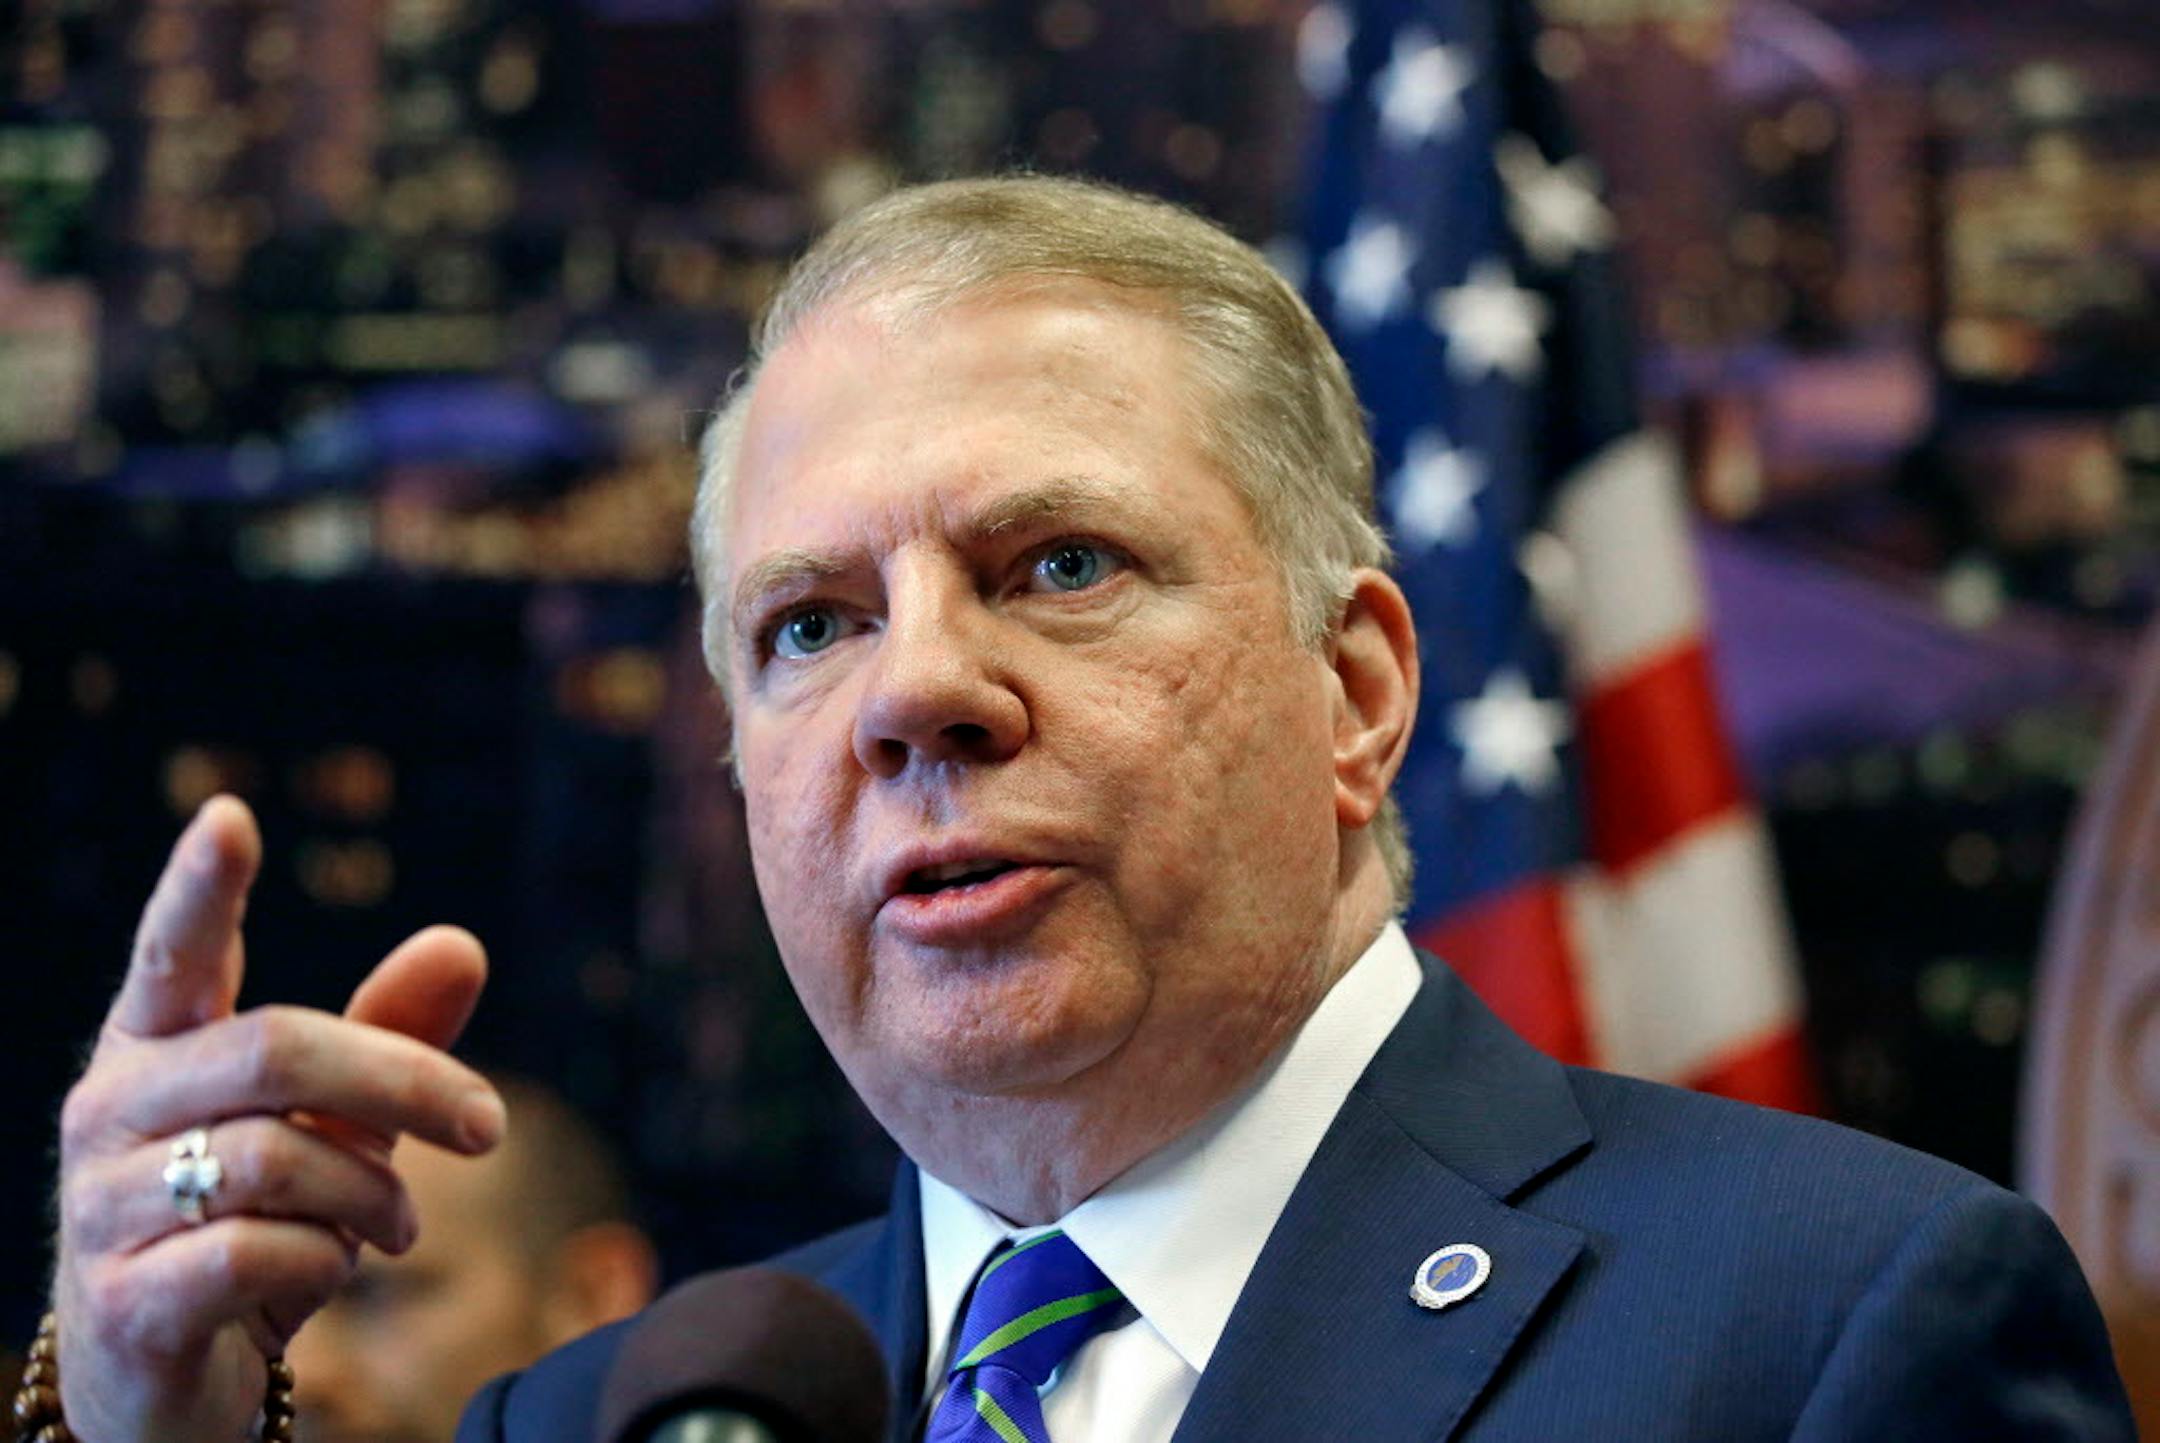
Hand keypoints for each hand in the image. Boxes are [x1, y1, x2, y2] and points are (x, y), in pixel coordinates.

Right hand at [50, 796, 505, 1441]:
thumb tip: (462, 943)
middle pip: (277, 1050)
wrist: (167, 1385)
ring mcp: (102, 1207)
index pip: (173, 954)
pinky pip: (261, 1251)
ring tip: (392, 1227)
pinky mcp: (125, 1301)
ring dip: (371, 1197)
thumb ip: (386, 1038)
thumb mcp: (332, 1128)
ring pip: (280, 1158)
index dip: (200, 888)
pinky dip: (325, 1262)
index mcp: (155, 1049)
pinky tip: (326, 1273)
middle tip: (488, 1127)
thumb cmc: (251, 1224)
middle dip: (406, 1083)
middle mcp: (111, 1112)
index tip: (230, 817)